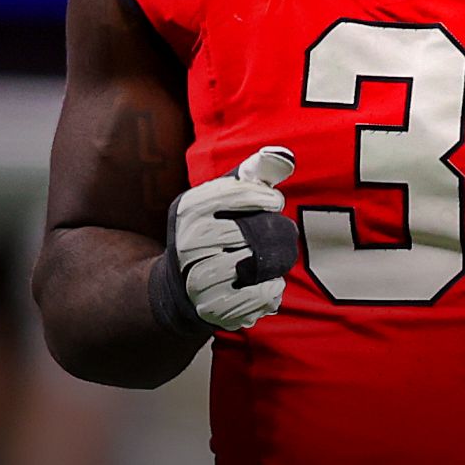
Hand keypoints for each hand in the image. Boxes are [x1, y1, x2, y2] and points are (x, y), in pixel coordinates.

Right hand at [149, 146, 298, 336]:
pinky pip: (256, 295)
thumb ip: (254, 174)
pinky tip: (268, 283)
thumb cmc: (214, 229)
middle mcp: (186, 242)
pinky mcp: (210, 306)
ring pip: (252, 263)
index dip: (263, 197)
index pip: (235, 192)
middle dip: (270, 233)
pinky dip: (271, 290)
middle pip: (246, 231)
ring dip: (272, 262)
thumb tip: (283, 157)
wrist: (181, 285)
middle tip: (271, 236)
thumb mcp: (225, 196)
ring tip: (268, 260)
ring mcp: (196, 277)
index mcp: (189, 208)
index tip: (274, 202)